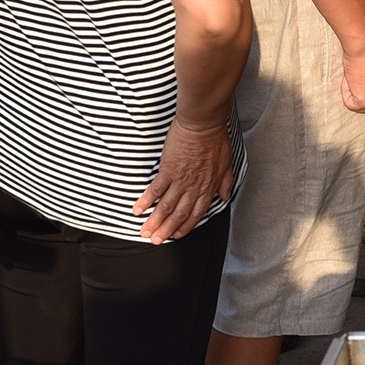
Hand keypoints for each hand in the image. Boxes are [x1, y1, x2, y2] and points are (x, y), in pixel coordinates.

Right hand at [134, 117, 235, 244]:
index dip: (186, 226)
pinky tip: (138, 210)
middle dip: (166, 230)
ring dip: (155, 221)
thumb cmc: (215, 139)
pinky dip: (146, 201)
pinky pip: (155, 190)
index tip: (176, 235)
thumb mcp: (226, 162)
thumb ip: (225, 181)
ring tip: (145, 232)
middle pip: (179, 215)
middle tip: (155, 240)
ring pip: (166, 207)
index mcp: (208, 187)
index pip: (196, 213)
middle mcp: (194, 188)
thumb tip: (224, 195)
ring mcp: (180, 180)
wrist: (203, 123)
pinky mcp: (168, 170)